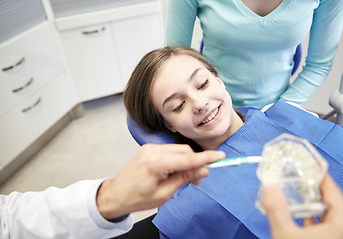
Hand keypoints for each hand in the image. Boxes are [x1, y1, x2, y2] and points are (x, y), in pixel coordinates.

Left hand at [96, 144, 224, 219]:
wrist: (117, 194)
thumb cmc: (137, 198)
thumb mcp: (164, 194)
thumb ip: (184, 179)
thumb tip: (202, 170)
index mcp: (157, 163)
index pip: (188, 159)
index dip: (206, 158)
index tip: (221, 156)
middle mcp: (154, 151)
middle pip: (185, 151)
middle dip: (196, 163)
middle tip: (199, 179)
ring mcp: (151, 148)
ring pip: (179, 150)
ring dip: (187, 161)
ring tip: (186, 178)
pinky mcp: (150, 149)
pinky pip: (171, 151)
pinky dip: (178, 159)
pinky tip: (176, 171)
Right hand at [262, 174, 342, 238]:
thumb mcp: (286, 235)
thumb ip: (276, 210)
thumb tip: (269, 188)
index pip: (331, 188)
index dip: (317, 173)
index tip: (306, 162)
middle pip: (327, 198)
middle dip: (308, 186)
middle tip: (293, 174)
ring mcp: (338, 235)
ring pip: (323, 211)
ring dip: (306, 201)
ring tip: (289, 189)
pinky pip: (320, 223)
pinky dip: (306, 215)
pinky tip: (292, 210)